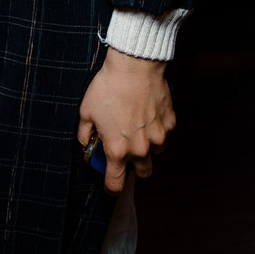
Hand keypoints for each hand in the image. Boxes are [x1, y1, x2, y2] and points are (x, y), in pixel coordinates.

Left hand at [78, 48, 174, 193]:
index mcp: (118, 150)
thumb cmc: (108, 87)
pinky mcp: (169, 123)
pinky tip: (147, 112)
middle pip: (143, 173)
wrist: (133, 66)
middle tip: (126, 152)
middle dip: (134, 167)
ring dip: (148, 146)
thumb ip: (85, 133)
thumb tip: (86, 143)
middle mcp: (140, 148)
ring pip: (156, 153)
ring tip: (137, 127)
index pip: (116, 183)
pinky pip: (164, 133)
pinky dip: (157, 128)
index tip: (109, 184)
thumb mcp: (86, 110)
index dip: (111, 187)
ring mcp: (158, 137)